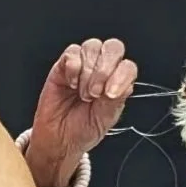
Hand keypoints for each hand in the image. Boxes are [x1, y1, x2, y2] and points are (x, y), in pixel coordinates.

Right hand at [24, 38, 136, 186]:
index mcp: (118, 81)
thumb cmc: (83, 130)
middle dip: (104, 70)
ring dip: (88, 72)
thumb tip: (122, 82)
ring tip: (83, 93)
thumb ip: (117, 98)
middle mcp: (102, 70)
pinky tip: (71, 84)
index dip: (121, 76)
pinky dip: (73, 67)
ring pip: (92, 46)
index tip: (110, 95)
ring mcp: (83, 66)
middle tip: (95, 93)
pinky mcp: (63, 66)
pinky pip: (72, 53)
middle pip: (113, 48)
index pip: (127, 65)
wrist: (58, 140)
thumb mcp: (106, 118)